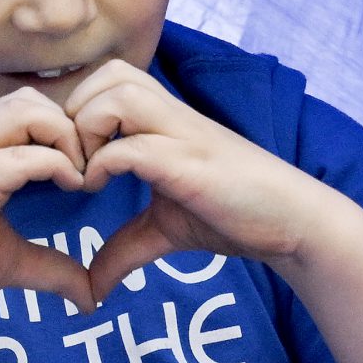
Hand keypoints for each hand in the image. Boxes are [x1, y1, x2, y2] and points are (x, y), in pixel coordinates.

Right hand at [0, 87, 97, 323]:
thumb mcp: (13, 262)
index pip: (28, 107)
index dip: (67, 128)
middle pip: (28, 98)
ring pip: (21, 111)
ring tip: (77, 175)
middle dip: (69, 125)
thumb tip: (91, 296)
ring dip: (63, 136)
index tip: (89, 168)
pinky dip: (54, 164)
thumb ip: (53, 267)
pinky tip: (69, 186)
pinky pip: (15, 157)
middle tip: (88, 169)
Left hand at [63, 60, 332, 299]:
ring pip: (117, 95)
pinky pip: (134, 145)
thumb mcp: (165, 231)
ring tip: (86, 172)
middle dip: (76, 112)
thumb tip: (90, 288)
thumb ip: (124, 248)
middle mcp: (171, 116)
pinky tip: (99, 189)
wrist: (292, 221)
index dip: (76, 111)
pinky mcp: (189, 163)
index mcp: (163, 121)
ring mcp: (182, 135)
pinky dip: (105, 163)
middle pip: (108, 75)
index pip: (107, 80)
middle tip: (72, 161)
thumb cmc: (234, 215)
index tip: (69, 159)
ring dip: (87, 130)